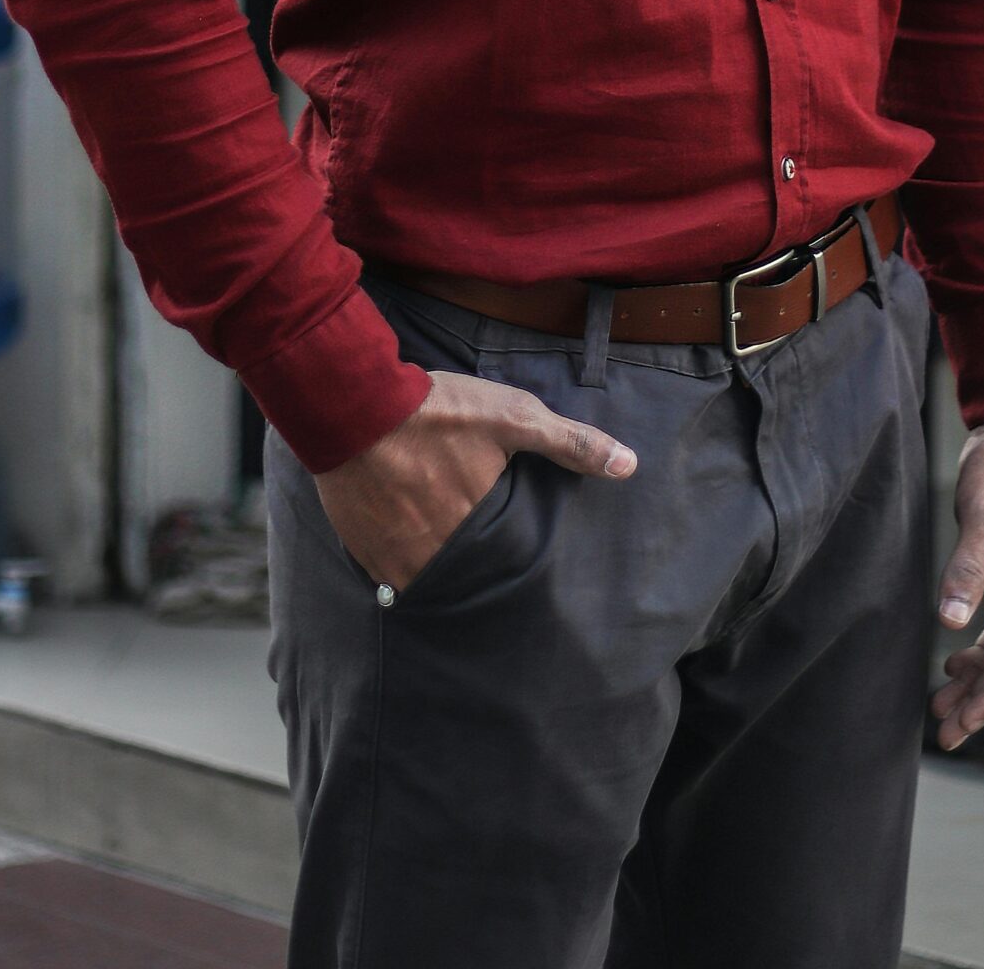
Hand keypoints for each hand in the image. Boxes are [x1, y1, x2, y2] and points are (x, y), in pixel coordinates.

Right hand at [314, 367, 636, 591]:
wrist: (354, 406)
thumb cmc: (439, 410)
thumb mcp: (514, 417)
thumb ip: (571, 444)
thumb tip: (629, 466)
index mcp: (480, 531)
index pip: (508, 559)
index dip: (510, 547)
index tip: (508, 535)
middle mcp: (439, 558)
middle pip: (467, 571)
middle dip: (474, 560)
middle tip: (471, 536)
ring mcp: (397, 561)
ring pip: (428, 576)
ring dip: (437, 562)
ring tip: (439, 536)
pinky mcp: (363, 553)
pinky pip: (389, 575)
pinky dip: (400, 560)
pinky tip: (404, 533)